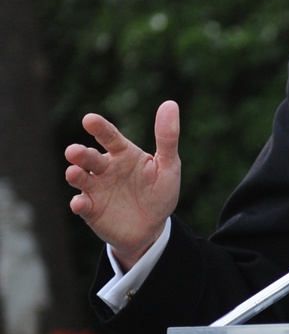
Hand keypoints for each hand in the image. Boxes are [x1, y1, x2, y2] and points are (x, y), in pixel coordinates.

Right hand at [65, 101, 180, 270]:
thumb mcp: (168, 166)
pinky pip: (82, 205)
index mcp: (123, 154)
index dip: (100, 128)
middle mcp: (105, 168)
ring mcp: (96, 189)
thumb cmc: (159, 193)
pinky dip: (79, 204)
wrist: (152, 229)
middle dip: (80, 154)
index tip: (89, 119)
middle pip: (90, 157)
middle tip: (73, 151)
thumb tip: (170, 104)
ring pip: (81, 178)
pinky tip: (80, 203)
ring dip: (74, 174)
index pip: (110, 137)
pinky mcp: (91, 210)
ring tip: (73, 172)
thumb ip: (167, 138)